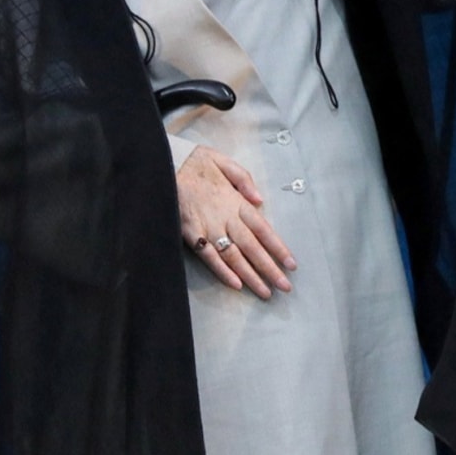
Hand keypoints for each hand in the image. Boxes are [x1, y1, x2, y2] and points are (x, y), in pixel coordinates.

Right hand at [177, 145, 295, 298]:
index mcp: (237, 202)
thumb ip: (244, 180)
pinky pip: (208, 257)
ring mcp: (208, 228)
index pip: (264, 229)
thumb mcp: (225, 162)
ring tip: (265, 292)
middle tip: (285, 287)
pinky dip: (222, 272)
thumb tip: (260, 200)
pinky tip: (236, 285)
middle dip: (270, 269)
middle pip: (252, 248)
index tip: (292, 264)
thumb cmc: (196, 164)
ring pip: (233, 257)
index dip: (278, 248)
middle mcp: (225, 218)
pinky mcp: (190, 234)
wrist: (163, 166)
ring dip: (250, 276)